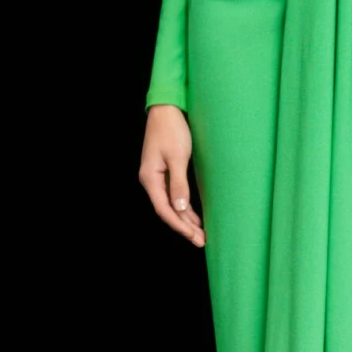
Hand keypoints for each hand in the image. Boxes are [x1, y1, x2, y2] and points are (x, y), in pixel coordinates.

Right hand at [139, 105, 205, 245]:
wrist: (166, 109)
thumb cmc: (171, 129)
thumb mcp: (177, 157)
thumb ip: (179, 184)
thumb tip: (181, 209)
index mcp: (150, 178)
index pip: (164, 209)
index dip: (179, 225)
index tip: (193, 236)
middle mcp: (151, 181)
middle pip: (168, 211)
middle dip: (184, 228)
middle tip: (201, 242)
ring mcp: (158, 177)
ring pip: (172, 205)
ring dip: (186, 220)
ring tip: (200, 235)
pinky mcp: (165, 172)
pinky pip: (174, 196)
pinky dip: (185, 208)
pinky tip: (194, 218)